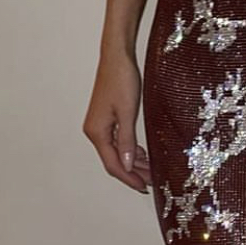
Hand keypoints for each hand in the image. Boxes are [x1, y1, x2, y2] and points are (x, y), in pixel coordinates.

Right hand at [83, 52, 151, 193]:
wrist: (116, 57)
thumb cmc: (121, 80)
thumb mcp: (127, 112)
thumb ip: (127, 140)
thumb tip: (128, 165)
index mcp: (97, 132)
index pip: (113, 163)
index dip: (128, 178)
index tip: (143, 187)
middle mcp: (95, 131)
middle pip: (114, 160)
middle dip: (132, 172)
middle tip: (151, 182)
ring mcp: (99, 124)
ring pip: (116, 150)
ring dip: (132, 161)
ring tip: (150, 171)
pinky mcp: (106, 118)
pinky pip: (117, 140)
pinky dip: (130, 149)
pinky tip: (141, 154)